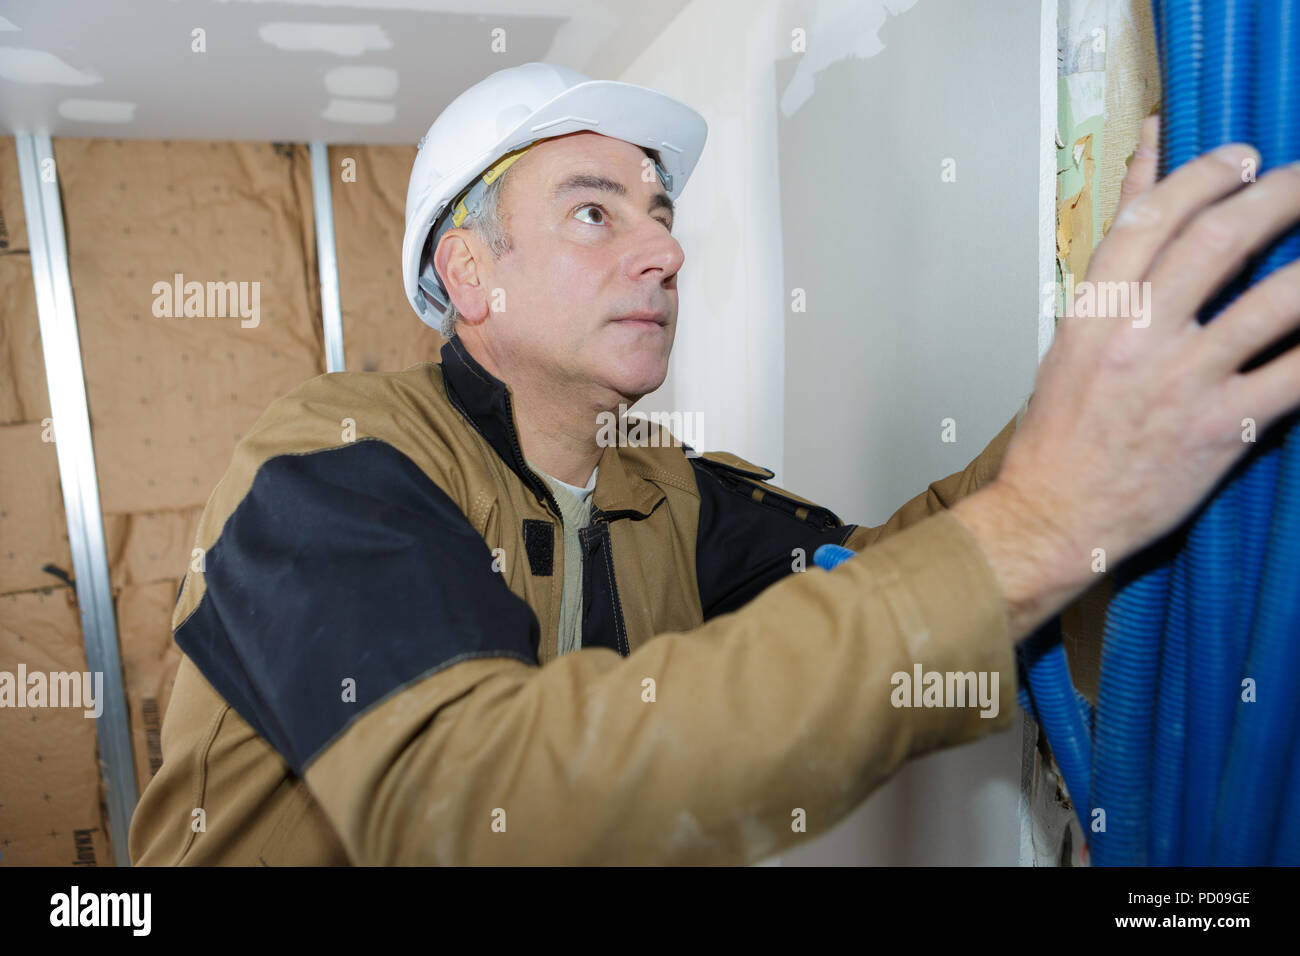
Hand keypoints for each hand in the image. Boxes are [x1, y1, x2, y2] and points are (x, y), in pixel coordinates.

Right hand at [1000, 113, 1299, 586]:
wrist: (1054, 519)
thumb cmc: (1058, 436)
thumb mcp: (1072, 338)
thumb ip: (1117, 259)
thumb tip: (1143, 173)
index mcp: (1093, 313)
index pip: (1151, 218)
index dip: (1203, 174)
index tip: (1240, 158)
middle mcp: (1137, 338)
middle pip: (1219, 241)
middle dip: (1279, 196)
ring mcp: (1182, 382)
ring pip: (1274, 302)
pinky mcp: (1221, 428)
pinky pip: (1296, 375)